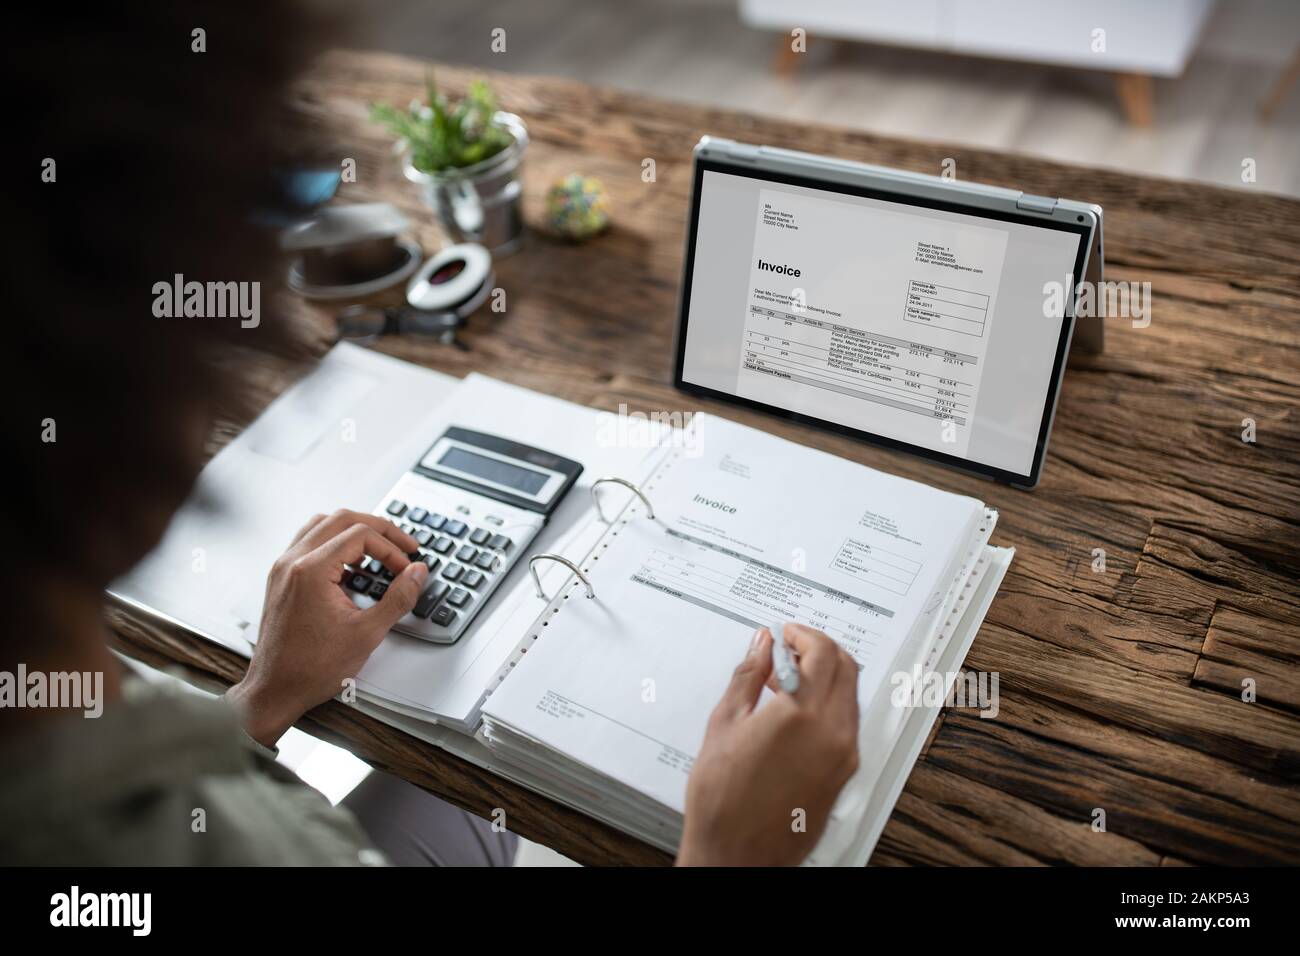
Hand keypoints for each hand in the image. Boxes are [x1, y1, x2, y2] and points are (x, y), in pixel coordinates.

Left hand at [228, 509, 428, 746]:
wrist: (275, 690)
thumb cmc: (310, 668)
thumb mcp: (367, 634)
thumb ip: (398, 598)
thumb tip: (416, 573)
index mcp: (311, 570)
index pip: (361, 535)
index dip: (391, 548)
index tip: (406, 567)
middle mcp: (292, 562)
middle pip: (342, 519)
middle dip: (378, 529)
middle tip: (402, 545)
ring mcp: (283, 568)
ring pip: (322, 525)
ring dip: (354, 532)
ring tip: (378, 550)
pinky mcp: (281, 578)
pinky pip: (309, 543)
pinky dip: (334, 545)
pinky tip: (352, 567)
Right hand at [677, 624, 859, 865]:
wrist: (736, 856)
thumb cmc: (722, 801)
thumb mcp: (724, 724)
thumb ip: (748, 676)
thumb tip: (761, 645)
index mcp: (801, 715)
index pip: (822, 652)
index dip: (804, 634)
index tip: (785, 634)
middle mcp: (832, 733)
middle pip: (845, 668)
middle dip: (820, 649)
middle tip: (789, 649)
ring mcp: (843, 756)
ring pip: (850, 694)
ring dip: (826, 676)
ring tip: (786, 682)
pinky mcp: (844, 774)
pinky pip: (847, 723)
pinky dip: (828, 704)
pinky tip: (796, 712)